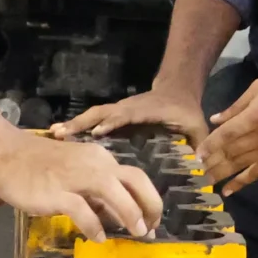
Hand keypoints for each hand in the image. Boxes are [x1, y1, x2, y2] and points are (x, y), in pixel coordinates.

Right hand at [0, 133, 163, 240]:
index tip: (152, 220)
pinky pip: (83, 210)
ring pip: (114, 192)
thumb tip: (115, 214)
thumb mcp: (75, 172)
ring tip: (136, 232)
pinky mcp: (57, 192)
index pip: (135, 177)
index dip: (149, 200)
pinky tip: (98, 237)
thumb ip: (95, 191)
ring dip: (130, 214)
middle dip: (149, 206)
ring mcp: (75, 177)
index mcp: (100, 158)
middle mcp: (94, 164)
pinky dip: (94, 226)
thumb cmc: (39, 164)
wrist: (4, 153)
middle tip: (150, 229)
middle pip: (135, 180)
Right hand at [52, 85, 210, 146]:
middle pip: (103, 112)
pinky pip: (92, 118)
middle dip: (83, 122)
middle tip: (62, 133)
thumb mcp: (196, 127)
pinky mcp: (113, 115)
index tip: (97, 133)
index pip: (127, 114)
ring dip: (75, 123)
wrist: (177, 87)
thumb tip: (203, 169)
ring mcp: (118, 110)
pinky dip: (76, 125)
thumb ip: (199, 146)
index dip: (113, 122)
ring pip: (93, 114)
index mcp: (146, 111)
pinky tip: (59, 133)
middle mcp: (128, 109)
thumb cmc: (185, 110)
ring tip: (54, 133)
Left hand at [200, 73, 257, 194]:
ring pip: (240, 166)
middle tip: (194, 171)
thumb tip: (215, 120)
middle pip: (230, 153)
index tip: (195, 155)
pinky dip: (241, 183)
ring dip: (221, 174)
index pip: (225, 136)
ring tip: (205, 181)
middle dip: (211, 163)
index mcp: (254, 118)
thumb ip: (236, 106)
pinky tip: (227, 190)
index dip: (209, 146)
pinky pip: (257, 173)